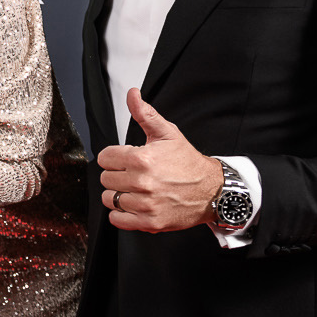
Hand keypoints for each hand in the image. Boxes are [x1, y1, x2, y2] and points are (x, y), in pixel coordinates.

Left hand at [95, 89, 221, 231]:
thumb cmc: (187, 162)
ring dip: (119, 195)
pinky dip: (122, 214)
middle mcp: (142, 183)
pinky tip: (135, 205)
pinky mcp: (150, 223)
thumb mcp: (167, 133)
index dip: (114, 157)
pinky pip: (118, 220)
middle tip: (134, 174)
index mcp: (142, 159)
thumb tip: (132, 94)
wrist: (212, 190)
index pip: (104, 158)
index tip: (127, 160)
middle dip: (117, 174)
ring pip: (109, 199)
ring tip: (135, 189)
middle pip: (105, 179)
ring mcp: (146, 205)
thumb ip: (145, 114)